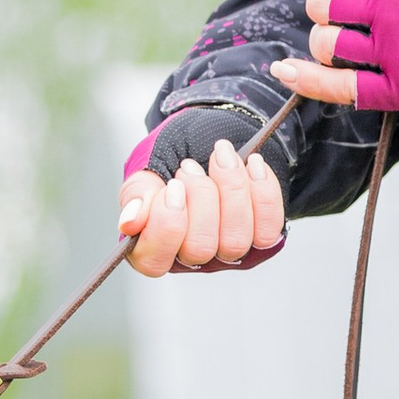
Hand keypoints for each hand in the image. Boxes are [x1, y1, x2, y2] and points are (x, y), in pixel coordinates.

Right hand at [117, 124, 286, 277]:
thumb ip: (136, 194)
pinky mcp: (261, 239)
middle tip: (190, 167)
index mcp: (154, 246)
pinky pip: (268, 226)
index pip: (154, 261)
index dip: (165, 226)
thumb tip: (129, 222)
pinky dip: (262, 190)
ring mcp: (228, 252)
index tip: (172, 187)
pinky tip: (251, 162)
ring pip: (235, 241)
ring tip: (220, 155)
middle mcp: (191, 258)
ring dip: (230, 189)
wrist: (213, 136)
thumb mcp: (147, 168)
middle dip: (200, 199)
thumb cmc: (174, 158)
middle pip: (199, 249)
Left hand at [274, 0, 398, 115]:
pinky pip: (340, 87)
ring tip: (335, 38)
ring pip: (327, 42)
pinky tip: (284, 70)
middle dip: (327, 3)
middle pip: (326, 3)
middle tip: (343, 11)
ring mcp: (390, 52)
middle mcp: (386, 11)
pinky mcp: (398, 89)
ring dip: (323, 37)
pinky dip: (307, 80)